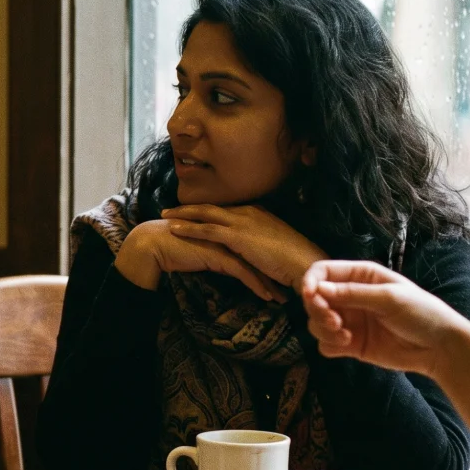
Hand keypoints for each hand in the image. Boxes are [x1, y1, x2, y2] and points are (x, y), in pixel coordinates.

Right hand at [115, 219, 292, 301]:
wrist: (154, 244)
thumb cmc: (174, 247)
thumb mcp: (202, 250)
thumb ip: (218, 254)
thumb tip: (228, 266)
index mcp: (228, 229)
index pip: (254, 245)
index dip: (268, 261)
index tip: (279, 274)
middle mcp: (230, 233)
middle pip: (261, 254)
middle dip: (275, 271)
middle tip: (288, 287)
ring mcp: (226, 243)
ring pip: (256, 264)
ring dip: (270, 282)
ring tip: (281, 298)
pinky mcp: (220, 255)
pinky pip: (244, 272)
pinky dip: (257, 285)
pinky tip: (266, 297)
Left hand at [163, 204, 327, 290]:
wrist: (305, 262)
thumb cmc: (294, 259)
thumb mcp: (274, 245)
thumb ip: (258, 243)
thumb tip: (249, 249)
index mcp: (257, 212)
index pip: (225, 208)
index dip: (206, 210)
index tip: (190, 210)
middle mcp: (248, 212)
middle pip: (211, 207)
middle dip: (188, 207)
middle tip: (169, 209)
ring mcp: (242, 221)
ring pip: (205, 214)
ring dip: (182, 214)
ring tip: (164, 215)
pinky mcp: (238, 236)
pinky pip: (206, 230)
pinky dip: (188, 229)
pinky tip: (173, 230)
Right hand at [300, 260, 469, 379]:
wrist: (440, 348)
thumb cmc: (422, 313)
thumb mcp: (389, 298)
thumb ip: (352, 294)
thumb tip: (317, 289)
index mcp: (360, 276)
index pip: (322, 272)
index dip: (311, 282)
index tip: (311, 296)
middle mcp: (350, 297)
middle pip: (314, 299)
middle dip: (318, 310)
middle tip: (335, 322)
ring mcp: (350, 321)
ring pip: (316, 322)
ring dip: (323, 330)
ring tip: (345, 336)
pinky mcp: (350, 344)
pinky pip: (325, 344)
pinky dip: (330, 345)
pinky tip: (349, 345)